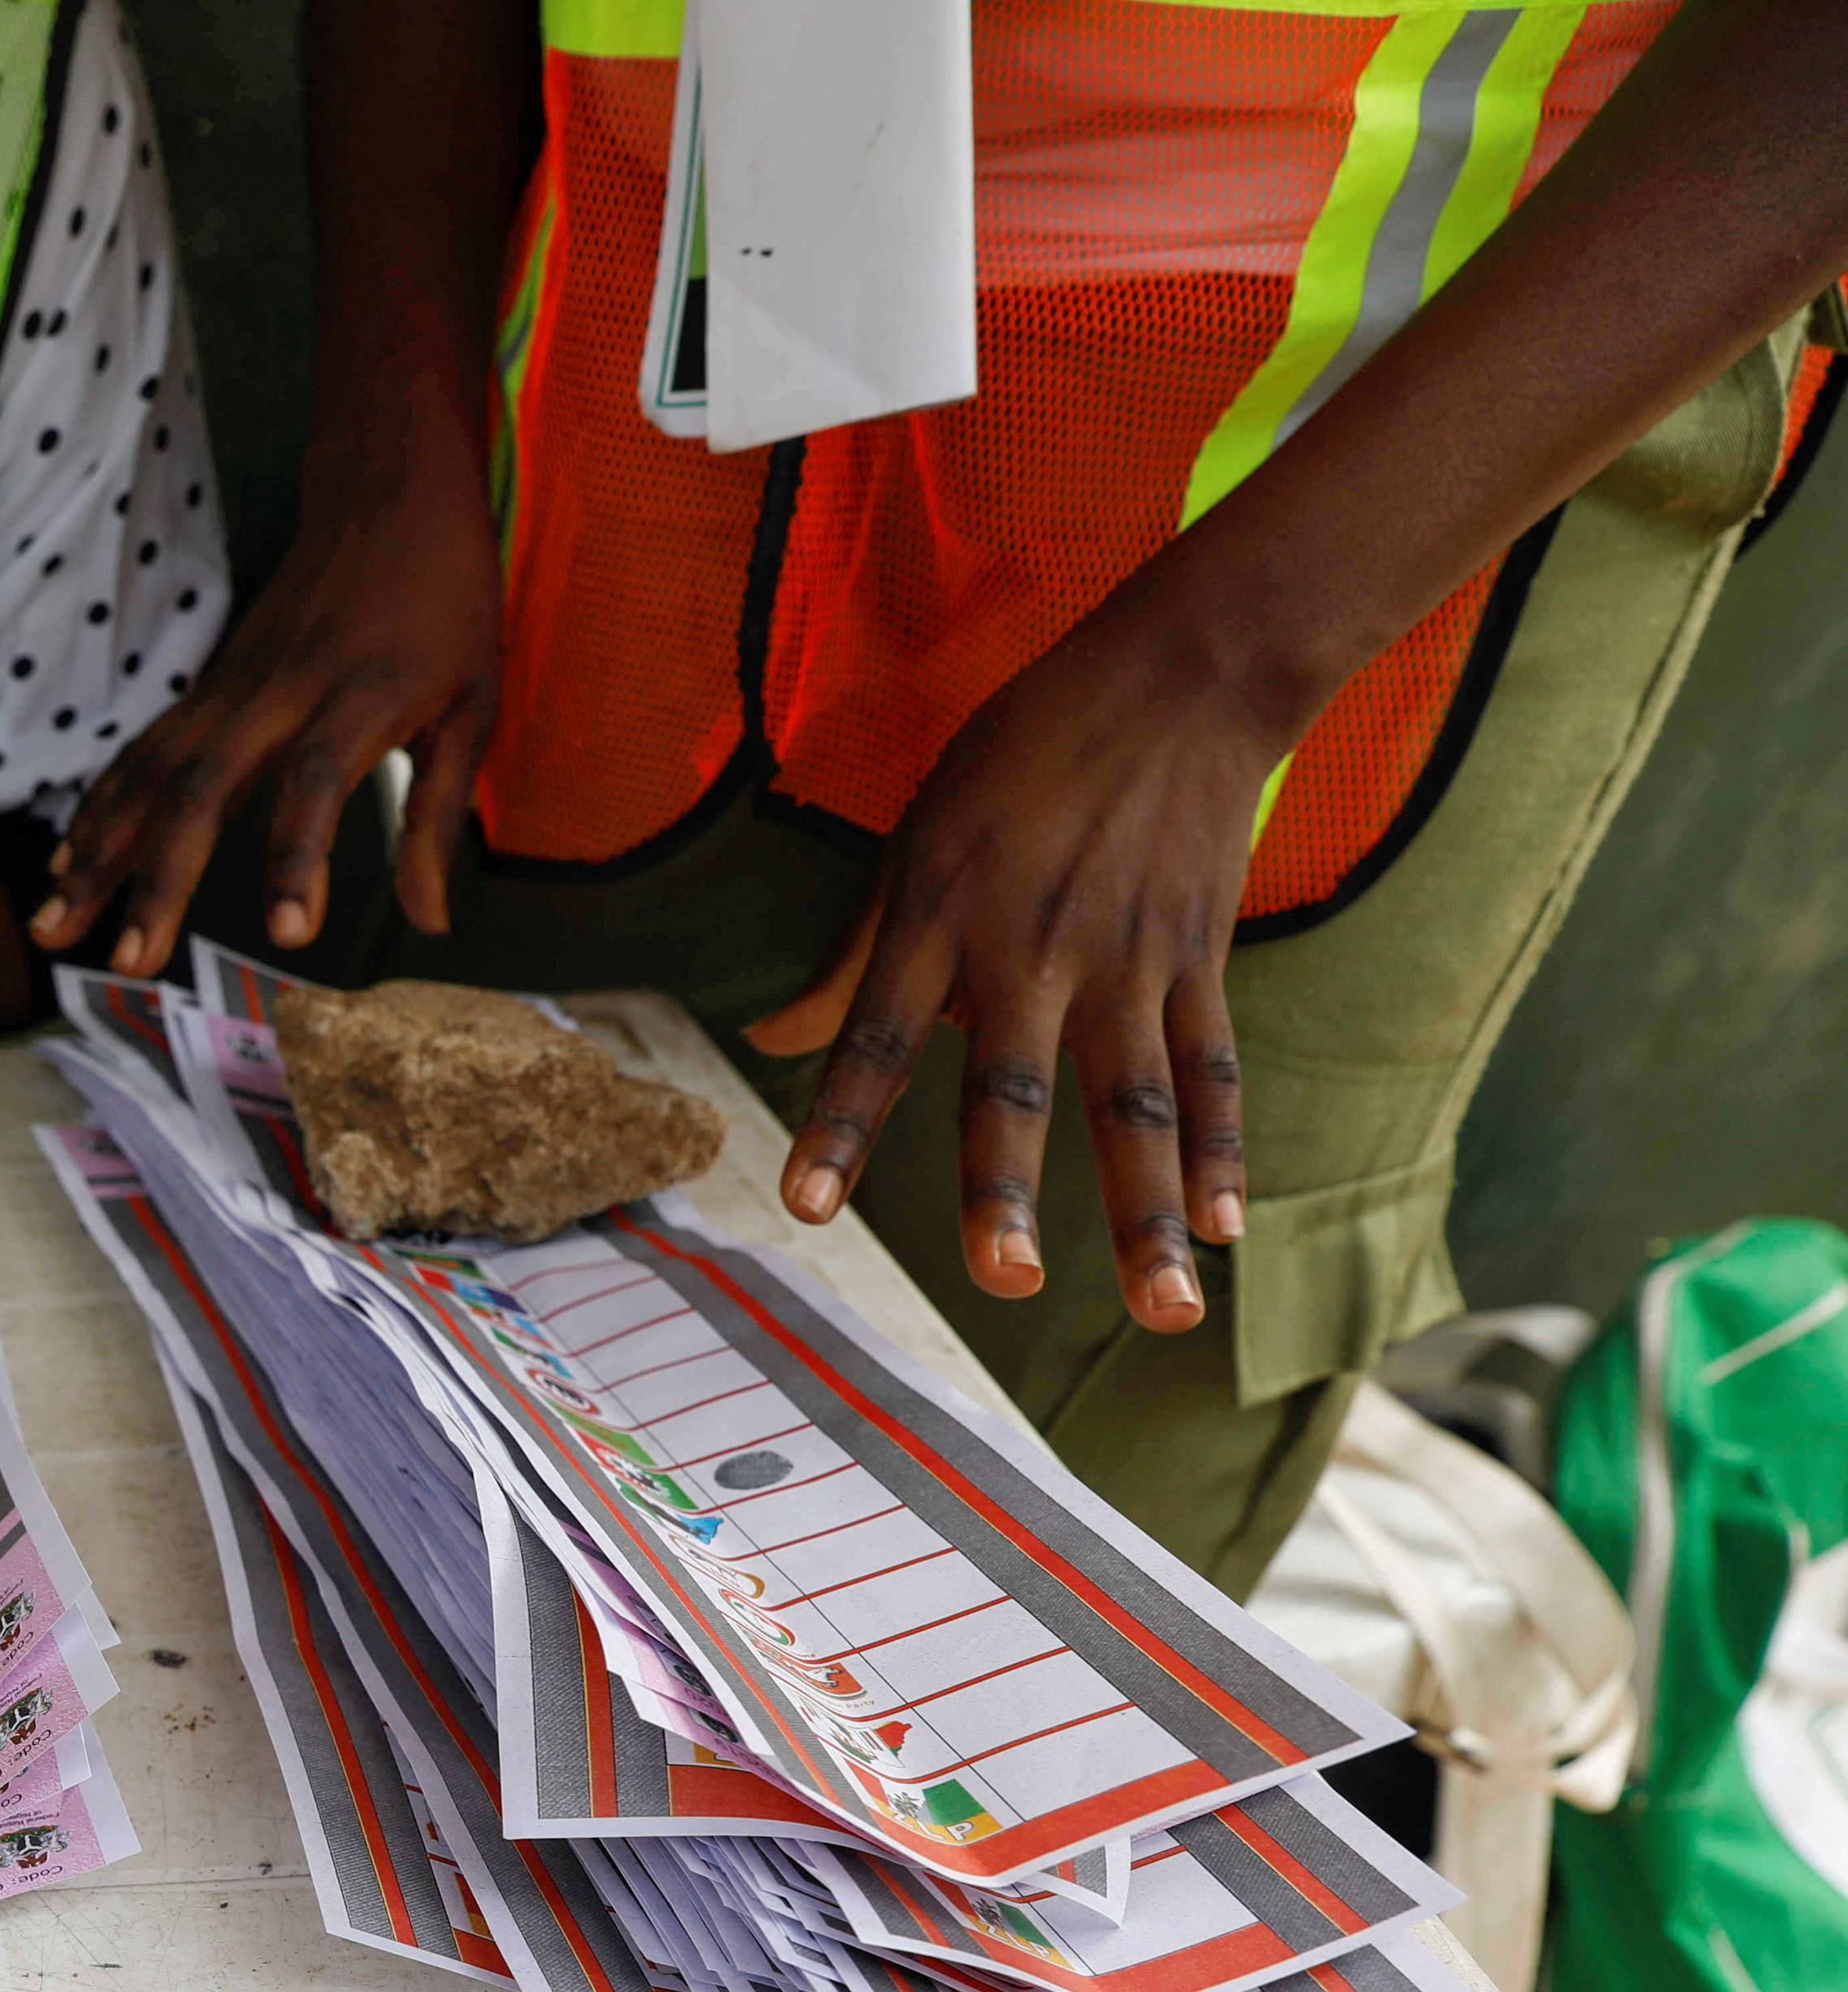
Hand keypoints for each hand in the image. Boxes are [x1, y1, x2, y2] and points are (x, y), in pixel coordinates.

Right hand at [30, 423, 503, 973]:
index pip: (316, 782)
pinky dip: (99, 808)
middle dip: (160, 879)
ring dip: (100, 852)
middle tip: (132, 962)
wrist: (387, 490)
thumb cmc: (446, 605)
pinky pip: (142, 752)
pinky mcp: (208, 686)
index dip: (296, 856)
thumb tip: (432, 922)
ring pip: (152, 771)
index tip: (287, 934)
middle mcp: (281, 693)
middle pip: (204, 786)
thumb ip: (441, 817)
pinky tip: (65, 862)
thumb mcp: (474, 707)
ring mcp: (233, 686)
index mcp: (361, 699)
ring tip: (56, 925)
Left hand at [748, 592, 1283, 1335]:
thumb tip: (769, 1041)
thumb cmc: (1019, 759)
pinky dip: (1220, 1150)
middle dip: (1006, 1186)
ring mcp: (1125, 956)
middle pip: (1014, 1086)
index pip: (874, 1038)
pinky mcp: (1198, 956)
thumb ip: (850, 958)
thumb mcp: (914, 839)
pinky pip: (1209, 1068)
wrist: (1179, 677)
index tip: (805, 1208)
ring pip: (1134, 1103)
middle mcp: (1030, 946)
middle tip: (1001, 1278)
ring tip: (1164, 1313)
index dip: (838, 1123)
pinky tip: (1224, 1230)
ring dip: (1148, 1212)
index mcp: (939, 914)